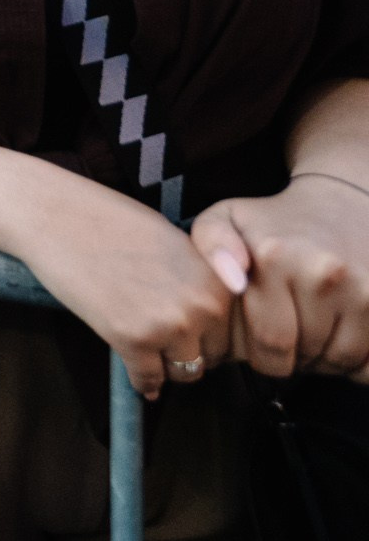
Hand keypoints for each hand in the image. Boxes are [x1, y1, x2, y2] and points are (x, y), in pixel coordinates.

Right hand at [12, 187, 233, 400]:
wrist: (57, 216)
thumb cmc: (110, 220)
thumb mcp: (174, 243)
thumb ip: (199, 279)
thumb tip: (209, 316)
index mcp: (218, 280)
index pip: (232, 329)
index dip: (210, 333)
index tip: (191, 335)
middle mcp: (202, 305)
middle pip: (213, 355)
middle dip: (190, 351)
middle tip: (166, 344)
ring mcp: (168, 325)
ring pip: (185, 372)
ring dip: (168, 366)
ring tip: (150, 355)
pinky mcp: (131, 340)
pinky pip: (147, 379)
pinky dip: (141, 380)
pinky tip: (136, 375)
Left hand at [192, 175, 368, 381]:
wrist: (344, 204)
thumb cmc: (277, 221)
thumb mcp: (227, 218)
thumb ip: (211, 246)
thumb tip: (235, 282)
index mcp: (276, 258)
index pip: (269, 342)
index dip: (263, 356)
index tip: (261, 346)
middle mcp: (323, 275)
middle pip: (305, 355)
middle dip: (293, 360)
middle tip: (288, 344)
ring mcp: (362, 290)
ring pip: (341, 360)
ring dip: (325, 361)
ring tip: (313, 337)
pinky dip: (358, 361)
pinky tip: (341, 337)